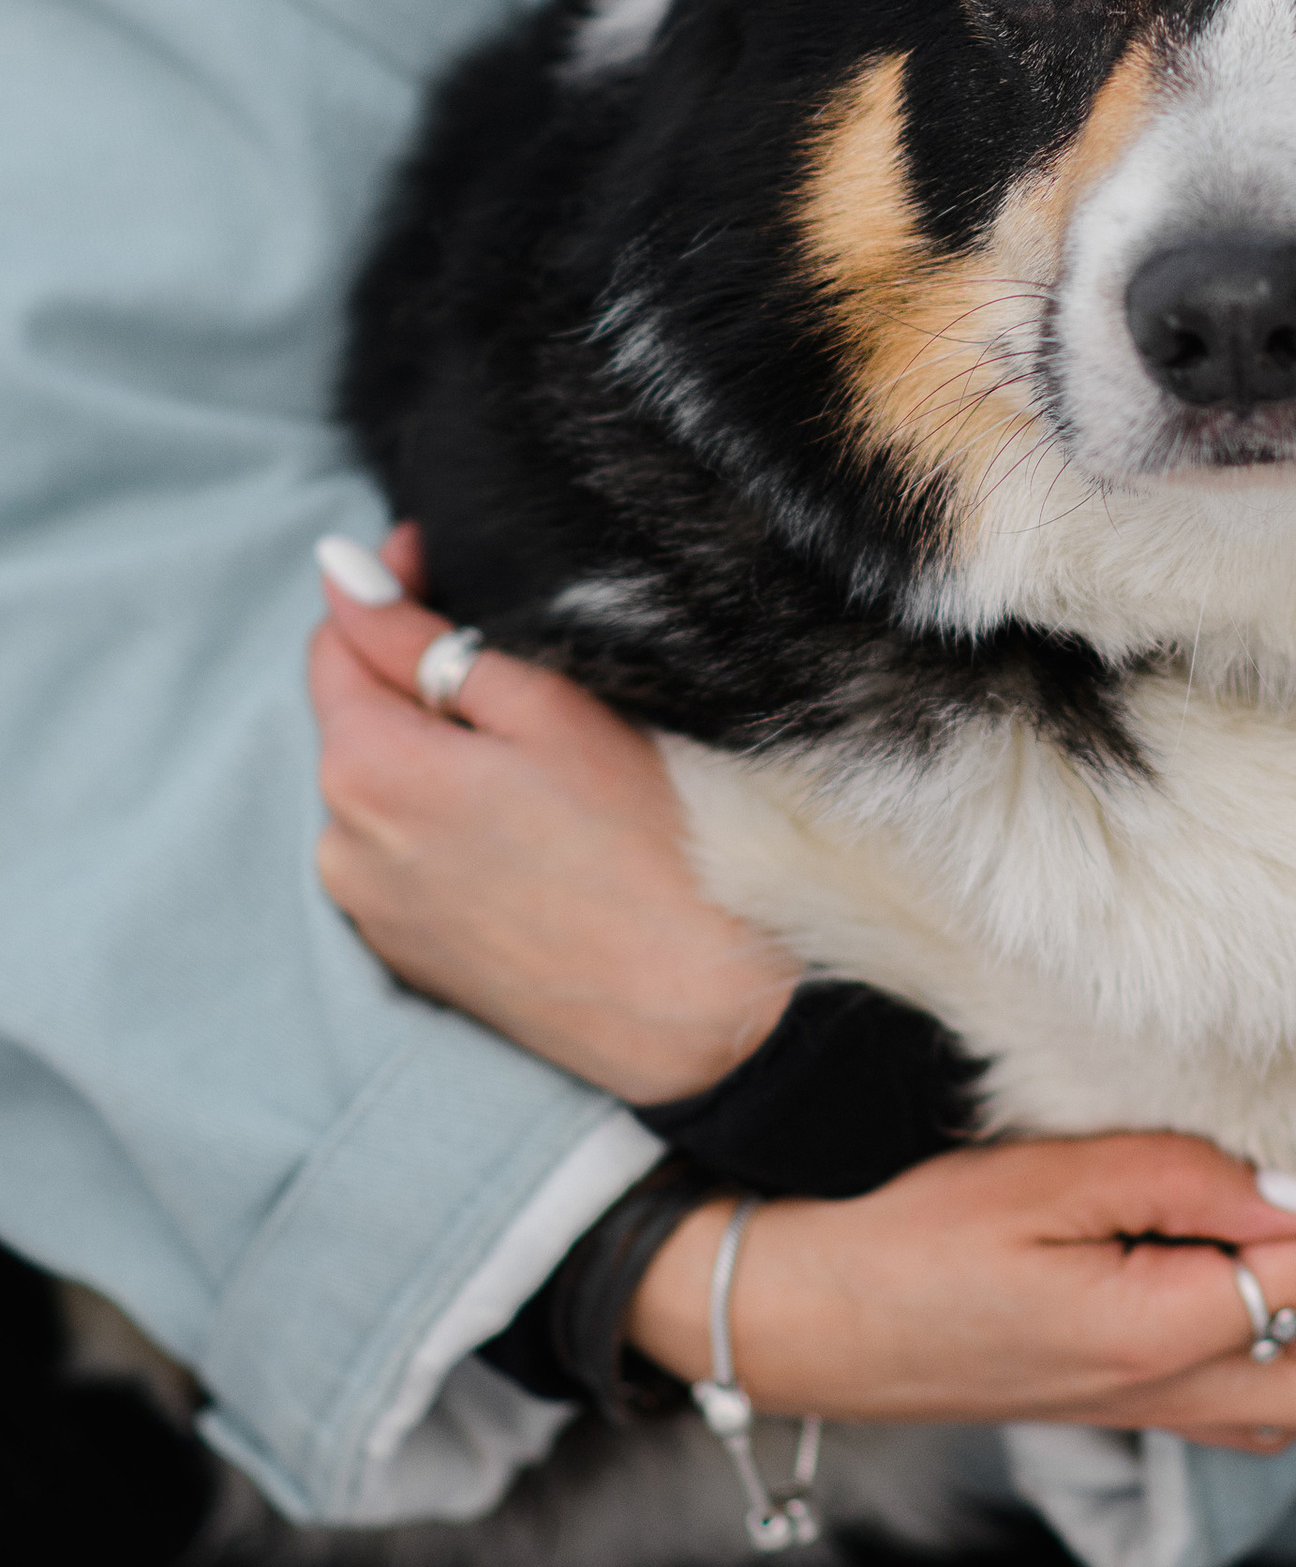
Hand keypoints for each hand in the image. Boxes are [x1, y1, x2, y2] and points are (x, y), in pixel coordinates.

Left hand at [311, 526, 795, 1102]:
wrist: (688, 1007)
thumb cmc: (640, 840)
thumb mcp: (541, 707)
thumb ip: (419, 637)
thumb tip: (338, 568)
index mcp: (367, 766)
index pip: (335, 643)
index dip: (388, 590)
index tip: (437, 559)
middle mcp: (342, 842)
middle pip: (356, 719)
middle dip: (415, 681)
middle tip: (518, 670)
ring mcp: (368, 908)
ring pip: (380, 790)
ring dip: (429, 758)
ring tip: (531, 766)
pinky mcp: (402, 954)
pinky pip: (399, 856)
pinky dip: (441, 826)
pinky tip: (521, 833)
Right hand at [625, 1141, 1295, 1453]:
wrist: (811, 1322)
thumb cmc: (911, 1238)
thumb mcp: (1049, 1177)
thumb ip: (1192, 1180)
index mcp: (1162, 1337)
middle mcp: (1180, 1397)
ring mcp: (1163, 1417)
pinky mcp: (1138, 1411)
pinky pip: (1260, 1400)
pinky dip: (1287, 1338)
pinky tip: (1235, 1260)